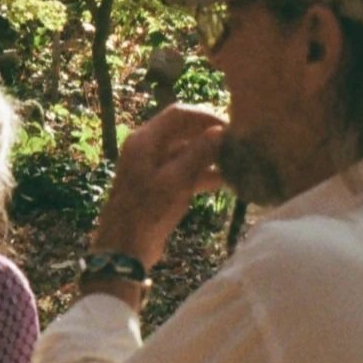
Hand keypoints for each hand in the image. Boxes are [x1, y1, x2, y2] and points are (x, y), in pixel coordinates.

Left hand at [90, 103, 227, 270]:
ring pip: (185, 153)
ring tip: (236, 163)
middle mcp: (146, 148)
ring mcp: (151, 167)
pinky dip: (202, 174)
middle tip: (238, 143)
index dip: (206, 116)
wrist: (125, 248)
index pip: (178, 114)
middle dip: (210, 136)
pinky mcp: (158, 186)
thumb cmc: (148, 211)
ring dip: (209, 157)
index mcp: (145, 140)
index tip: (231, 126)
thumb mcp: (177, 180)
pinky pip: (183, 171)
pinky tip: (225, 181)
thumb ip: (198, 153)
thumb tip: (220, 130)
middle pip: (183, 132)